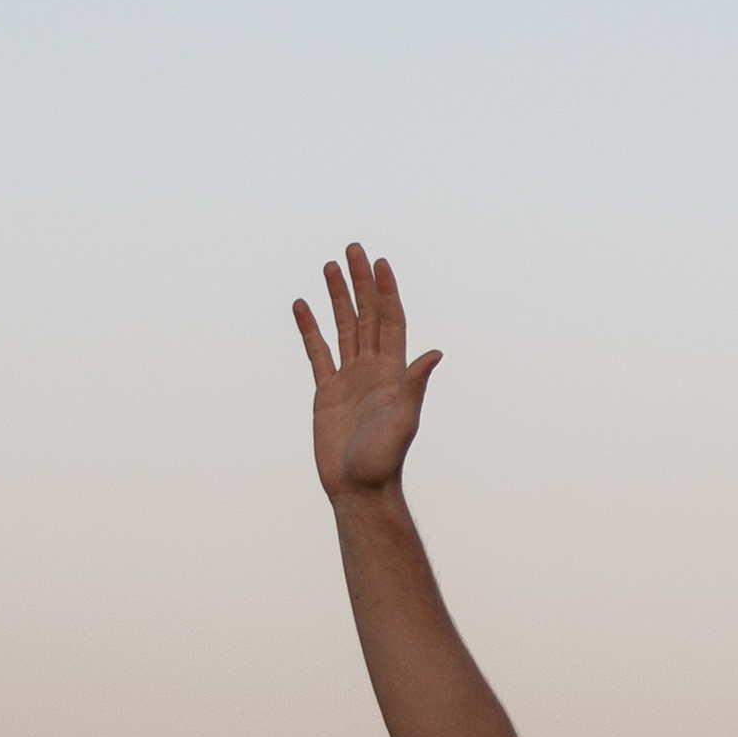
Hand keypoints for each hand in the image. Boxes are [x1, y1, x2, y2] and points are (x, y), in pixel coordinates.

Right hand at [296, 243, 441, 500]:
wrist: (359, 488)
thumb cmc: (385, 458)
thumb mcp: (405, 419)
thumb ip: (415, 384)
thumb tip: (435, 353)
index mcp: (393, 372)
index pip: (390, 320)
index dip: (386, 291)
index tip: (380, 262)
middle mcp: (372, 369)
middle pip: (366, 315)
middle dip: (361, 282)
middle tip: (353, 248)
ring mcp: (349, 379)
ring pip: (343, 327)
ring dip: (337, 297)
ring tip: (329, 266)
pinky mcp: (327, 392)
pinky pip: (317, 352)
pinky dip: (310, 329)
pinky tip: (302, 305)